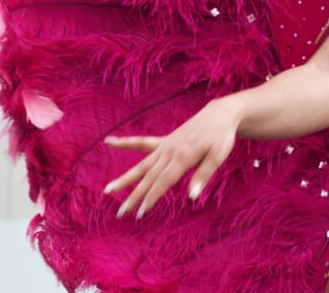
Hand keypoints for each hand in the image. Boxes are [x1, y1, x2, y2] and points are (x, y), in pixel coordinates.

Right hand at [103, 95, 241, 217]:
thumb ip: (204, 174)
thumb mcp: (219, 155)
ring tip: (107, 189)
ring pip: (141, 165)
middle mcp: (169, 152)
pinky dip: (126, 143)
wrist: (219, 115)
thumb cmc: (221, 136)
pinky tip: (110, 142)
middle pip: (149, 177)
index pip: (163, 182)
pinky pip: (142, 143)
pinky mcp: (164, 141)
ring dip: (125, 178)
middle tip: (120, 212)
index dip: (151, 198)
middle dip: (134, 196)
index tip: (140, 213)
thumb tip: (193, 196)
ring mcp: (165, 146)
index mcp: (182, 157)